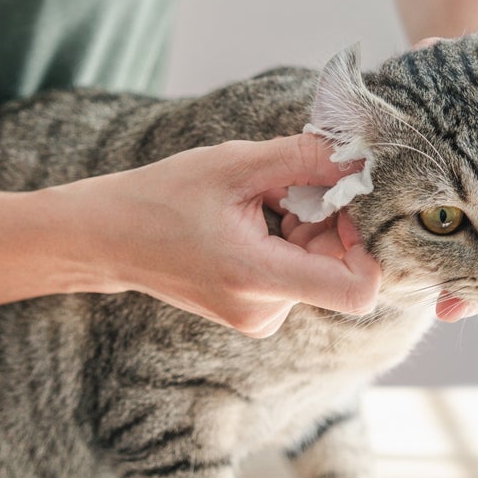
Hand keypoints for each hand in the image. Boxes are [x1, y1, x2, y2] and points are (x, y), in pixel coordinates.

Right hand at [60, 134, 380, 336]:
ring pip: (320, 269)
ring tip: (265, 200)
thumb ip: (305, 159)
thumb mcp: (236, 164)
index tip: (346, 207)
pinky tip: (259, 219)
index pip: (358, 291)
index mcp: (257, 278)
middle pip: (340, 271)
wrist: (108, 237)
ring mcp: (260, 318)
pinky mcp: (256, 313)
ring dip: (309, 228)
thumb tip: (361, 160)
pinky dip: (293, 241)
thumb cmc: (163, 197)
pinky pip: (299, 274)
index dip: (369, 248)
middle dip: (332, 224)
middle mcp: (264, 311)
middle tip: (296, 187)